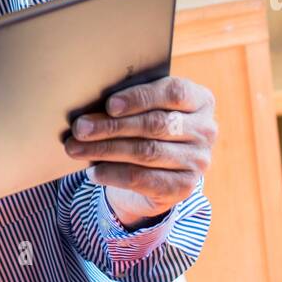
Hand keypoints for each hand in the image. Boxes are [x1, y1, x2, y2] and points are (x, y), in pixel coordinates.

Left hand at [63, 76, 217, 227]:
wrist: (155, 174)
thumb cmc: (144, 130)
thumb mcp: (142, 111)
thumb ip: (128, 104)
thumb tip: (90, 108)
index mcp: (200, 100)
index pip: (173, 93)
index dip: (140, 98)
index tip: (110, 105)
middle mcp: (206, 130)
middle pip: (155, 124)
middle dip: (112, 126)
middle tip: (80, 128)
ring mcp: (197, 161)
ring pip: (146, 152)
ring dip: (105, 150)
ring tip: (76, 148)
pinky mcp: (183, 188)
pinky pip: (143, 179)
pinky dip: (113, 174)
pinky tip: (93, 171)